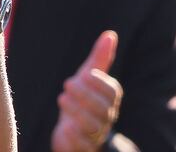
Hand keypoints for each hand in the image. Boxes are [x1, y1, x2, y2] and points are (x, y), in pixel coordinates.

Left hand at [52, 31, 122, 151]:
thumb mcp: (88, 78)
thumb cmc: (82, 99)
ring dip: (76, 112)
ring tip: (62, 99)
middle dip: (84, 94)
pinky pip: (81, 145)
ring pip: (93, 126)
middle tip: (67, 84)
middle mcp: (105, 118)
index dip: (99, 82)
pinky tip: (63, 127)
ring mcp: (95, 134)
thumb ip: (99, 59)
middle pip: (103, 109)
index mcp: (109, 100)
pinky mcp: (81, 146)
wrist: (71, 130)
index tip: (83, 74)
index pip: (113, 91)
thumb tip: (110, 34)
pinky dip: (72, 136)